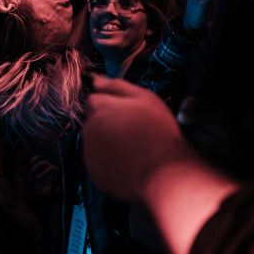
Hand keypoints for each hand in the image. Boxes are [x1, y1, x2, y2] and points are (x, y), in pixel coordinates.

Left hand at [82, 76, 191, 201]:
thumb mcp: (144, 98)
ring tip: (132, 148)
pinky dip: (108, 162)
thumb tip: (96, 80)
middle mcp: (89, 130)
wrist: (163, 173)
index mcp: (100, 109)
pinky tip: (128, 163)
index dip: (110, 105)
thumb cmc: (158, 132)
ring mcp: (90, 154)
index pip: (94, 100)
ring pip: (95, 142)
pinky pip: (98, 163)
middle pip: (93, 121)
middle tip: (132, 131)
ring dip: (107, 142)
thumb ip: (116, 86)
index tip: (126, 113)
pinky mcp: (95, 174)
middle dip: (107, 123)